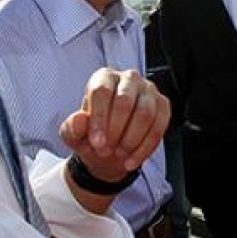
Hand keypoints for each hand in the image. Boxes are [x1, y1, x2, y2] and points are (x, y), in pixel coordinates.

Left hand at [59, 68, 168, 183]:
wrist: (110, 148)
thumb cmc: (93, 134)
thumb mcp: (74, 134)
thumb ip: (72, 127)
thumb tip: (80, 119)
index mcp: (104, 77)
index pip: (102, 92)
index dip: (99, 119)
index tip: (97, 143)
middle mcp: (128, 78)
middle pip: (125, 102)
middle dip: (115, 131)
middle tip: (106, 151)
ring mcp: (149, 90)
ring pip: (145, 114)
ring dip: (131, 140)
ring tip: (119, 155)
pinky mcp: (163, 105)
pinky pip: (159, 126)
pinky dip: (145, 148)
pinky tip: (132, 160)